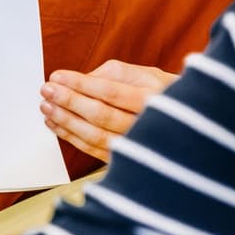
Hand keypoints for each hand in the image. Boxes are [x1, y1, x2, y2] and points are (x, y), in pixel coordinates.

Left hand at [39, 60, 177, 161]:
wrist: (188, 127)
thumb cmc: (162, 93)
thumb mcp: (146, 74)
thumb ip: (113, 74)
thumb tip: (79, 81)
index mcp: (156, 98)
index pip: (111, 91)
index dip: (81, 84)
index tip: (56, 76)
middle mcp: (149, 125)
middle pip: (101, 115)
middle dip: (69, 101)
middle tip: (46, 90)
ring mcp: (138, 147)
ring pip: (95, 136)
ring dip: (66, 121)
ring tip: (46, 107)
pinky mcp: (127, 161)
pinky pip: (94, 150)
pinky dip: (71, 138)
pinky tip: (56, 125)